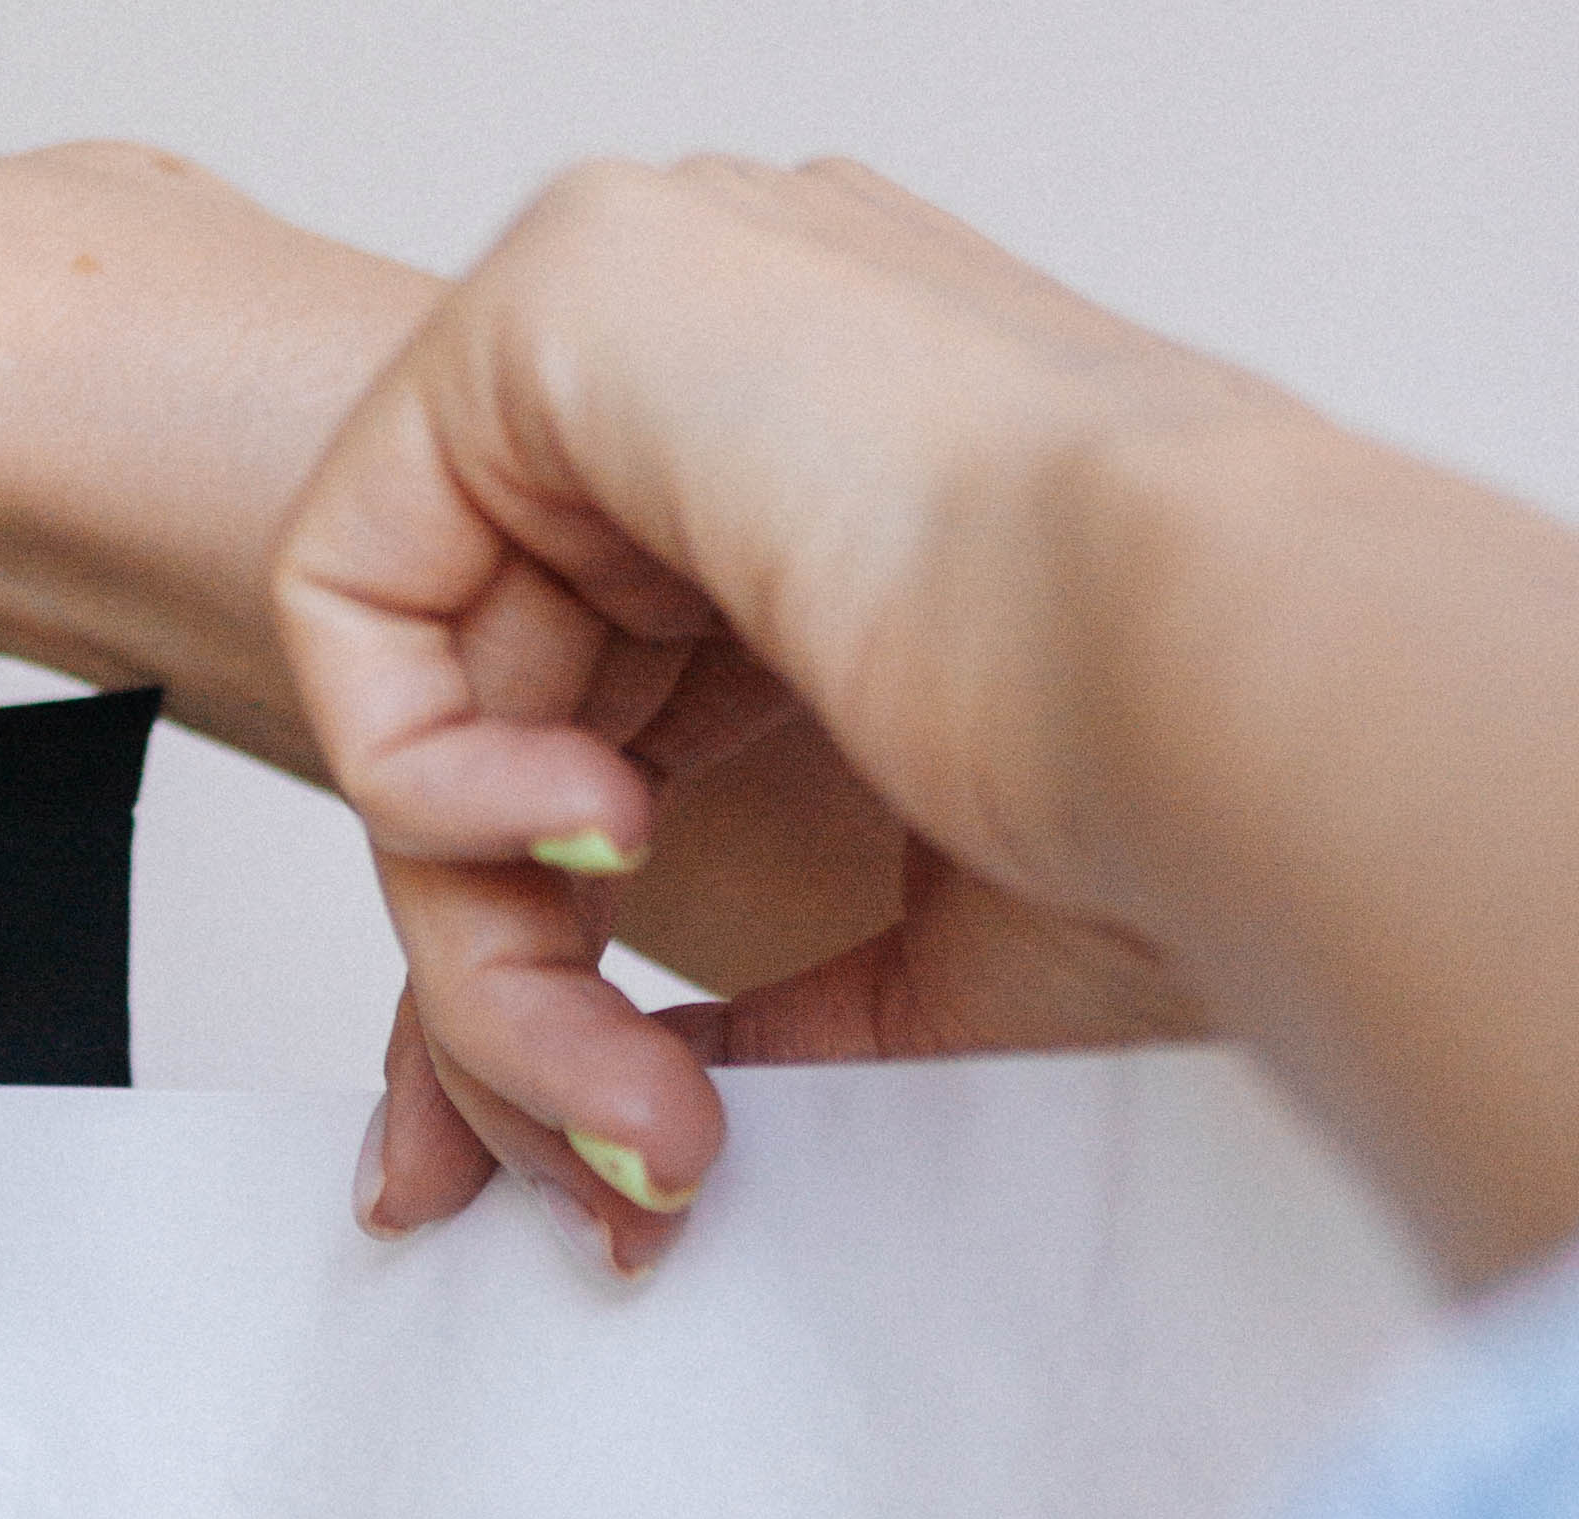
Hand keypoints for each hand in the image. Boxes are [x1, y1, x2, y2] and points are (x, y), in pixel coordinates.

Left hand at [281, 162, 1263, 1271]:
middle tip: (605, 1163)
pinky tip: (598, 840)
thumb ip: (763, 983)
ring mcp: (662, 310)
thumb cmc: (1162, 804)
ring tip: (618, 1072)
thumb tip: (635, 1097)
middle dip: (491, 1000)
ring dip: (476, 938)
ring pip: (415, 690)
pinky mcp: (574, 294)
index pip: (588, 728)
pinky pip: (347, 572)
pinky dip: (419, 773)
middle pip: (487, 728)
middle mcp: (740, 379)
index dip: (535, 970)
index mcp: (841, 483)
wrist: (1231, 695)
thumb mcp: (928, 931)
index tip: (600, 1158)